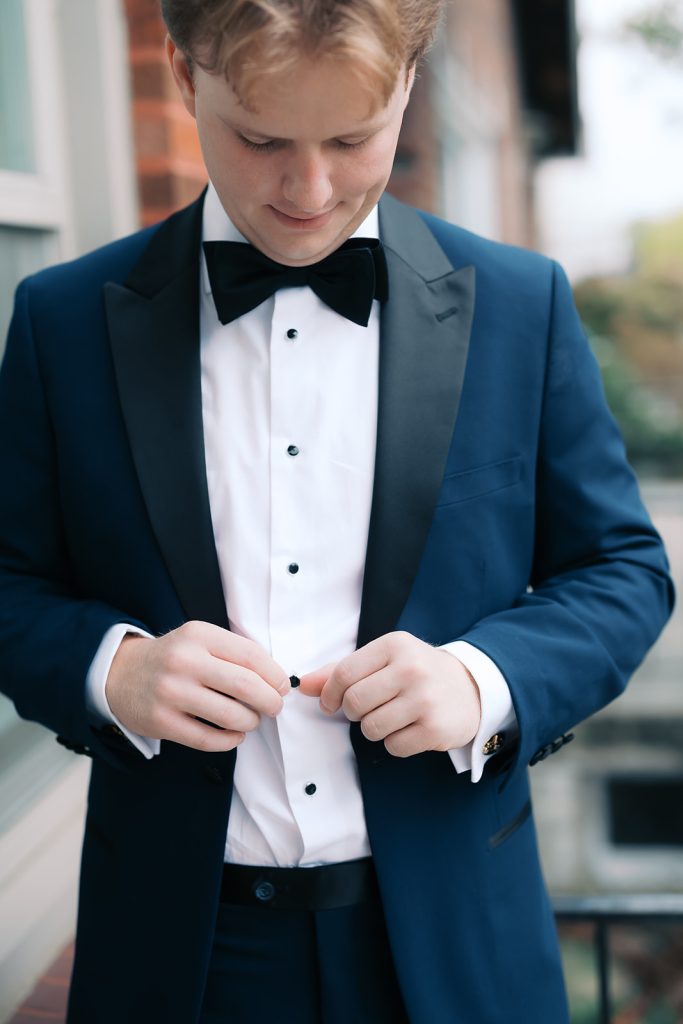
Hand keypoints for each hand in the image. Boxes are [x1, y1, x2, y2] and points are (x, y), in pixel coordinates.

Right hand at [106, 621, 289, 752]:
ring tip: (251, 720)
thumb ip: (234, 653)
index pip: (251, 655)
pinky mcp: (161, 721)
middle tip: (274, 707)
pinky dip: (230, 741)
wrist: (121, 673)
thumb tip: (277, 679)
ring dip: (250, 722)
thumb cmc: (173, 658)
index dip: (275, 675)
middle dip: (270, 701)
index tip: (282, 686)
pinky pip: (208, 739)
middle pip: (246, 685)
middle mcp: (184, 661)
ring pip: (230, 715)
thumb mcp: (199, 641)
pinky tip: (234, 735)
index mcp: (198, 636)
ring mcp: (171, 692)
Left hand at [299, 631, 480, 757]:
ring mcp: (425, 699)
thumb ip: (342, 671)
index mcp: (395, 645)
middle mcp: (411, 669)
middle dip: (353, 712)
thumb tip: (302, 685)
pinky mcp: (435, 728)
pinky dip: (396, 742)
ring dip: (374, 728)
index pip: (344, 673)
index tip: (332, 703)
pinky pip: (393, 746)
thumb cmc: (417, 672)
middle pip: (354, 703)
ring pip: (370, 728)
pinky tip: (410, 728)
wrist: (471, 687)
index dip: (330, 694)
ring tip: (392, 716)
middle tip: (369, 709)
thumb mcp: (384, 659)